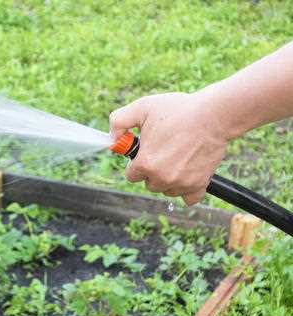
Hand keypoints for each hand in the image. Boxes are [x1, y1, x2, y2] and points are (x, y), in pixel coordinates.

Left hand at [109, 92, 228, 204]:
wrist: (213, 115)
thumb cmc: (178, 110)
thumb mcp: (141, 108)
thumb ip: (119, 122)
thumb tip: (112, 139)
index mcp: (145, 163)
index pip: (131, 175)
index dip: (137, 162)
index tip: (145, 152)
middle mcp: (162, 178)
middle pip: (149, 183)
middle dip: (152, 170)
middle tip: (163, 151)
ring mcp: (181, 183)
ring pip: (167, 190)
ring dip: (168, 179)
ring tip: (177, 157)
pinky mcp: (199, 184)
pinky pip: (188, 199)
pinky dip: (187, 190)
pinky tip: (187, 175)